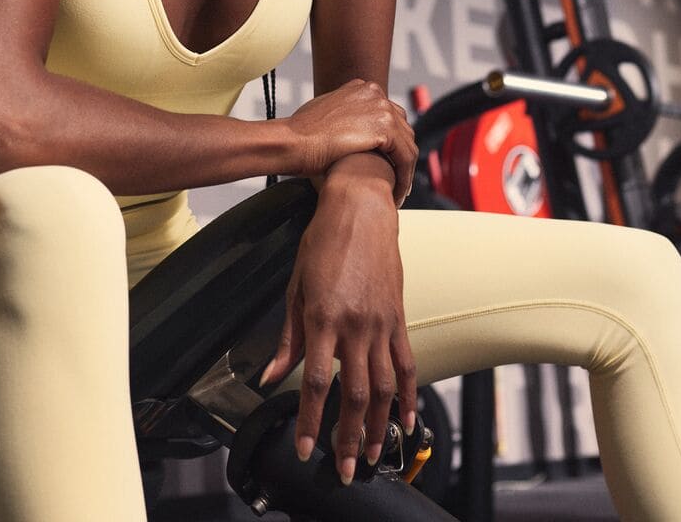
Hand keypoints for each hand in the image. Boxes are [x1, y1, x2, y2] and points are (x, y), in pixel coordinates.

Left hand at [259, 177, 416, 485]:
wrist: (361, 210)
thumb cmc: (322, 243)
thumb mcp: (294, 288)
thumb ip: (287, 339)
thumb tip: (271, 378)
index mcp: (323, 318)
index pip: (317, 383)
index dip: (311, 421)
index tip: (306, 449)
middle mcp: (356, 326)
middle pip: (355, 395)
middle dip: (348, 438)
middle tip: (344, 468)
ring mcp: (382, 324)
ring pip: (384, 388)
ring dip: (379, 426)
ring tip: (374, 455)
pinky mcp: (398, 319)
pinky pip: (407, 365)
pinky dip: (409, 396)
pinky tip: (406, 420)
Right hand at [285, 80, 416, 200]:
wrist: (292, 142)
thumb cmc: (299, 134)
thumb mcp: (322, 113)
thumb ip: (341, 115)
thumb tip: (342, 128)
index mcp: (362, 89)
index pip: (388, 115)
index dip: (389, 141)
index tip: (387, 160)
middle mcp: (375, 94)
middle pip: (402, 128)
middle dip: (399, 154)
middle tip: (396, 178)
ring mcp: (382, 109)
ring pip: (406, 144)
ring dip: (404, 170)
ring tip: (397, 191)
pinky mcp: (385, 129)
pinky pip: (405, 157)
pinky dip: (404, 177)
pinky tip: (396, 192)